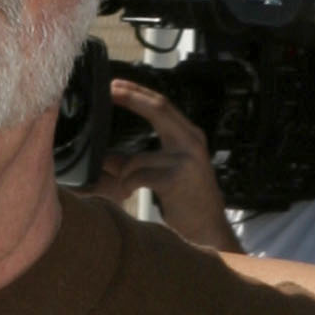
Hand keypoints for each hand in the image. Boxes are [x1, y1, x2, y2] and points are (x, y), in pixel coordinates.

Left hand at [98, 80, 239, 253]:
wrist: (209, 229)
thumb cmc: (187, 201)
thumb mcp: (166, 173)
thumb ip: (138, 161)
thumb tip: (105, 155)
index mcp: (189, 137)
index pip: (163, 106)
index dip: (139, 93)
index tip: (116, 86)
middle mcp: (192, 142)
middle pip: (159, 109)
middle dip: (132, 97)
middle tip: (111, 91)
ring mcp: (186, 159)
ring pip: (137, 157)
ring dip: (123, 173)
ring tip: (123, 185)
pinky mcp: (176, 179)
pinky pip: (138, 176)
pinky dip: (127, 184)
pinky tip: (128, 192)